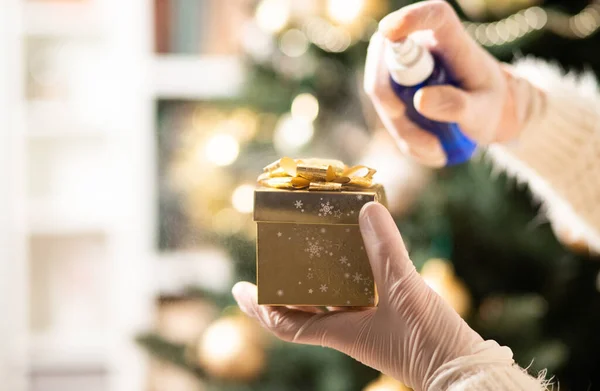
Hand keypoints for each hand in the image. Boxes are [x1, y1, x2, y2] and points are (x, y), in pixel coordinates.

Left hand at [232, 203, 508, 390]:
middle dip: (289, 281)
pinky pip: (361, 293)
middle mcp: (348, 329)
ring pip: (333, 297)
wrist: (463, 371)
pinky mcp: (391, 318)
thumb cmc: (429, 342)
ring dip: (321, 273)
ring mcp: (369, 325)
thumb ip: (384, 249)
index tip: (238, 289)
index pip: (284, 322)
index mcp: (339, 331)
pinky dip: (355, 273)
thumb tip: (366, 209)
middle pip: (305, 306)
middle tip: (281, 250)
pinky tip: (362, 251)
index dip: (258, 307)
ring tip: (316, 243)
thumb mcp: (404, 291)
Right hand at [364, 0, 540, 166]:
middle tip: (425, 140)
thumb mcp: (482, 110)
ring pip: (381, 93)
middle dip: (393, 105)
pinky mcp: (395, 87)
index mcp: (451, 39)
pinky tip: (431, 149)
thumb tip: (419, 100)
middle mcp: (421, 47)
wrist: (489, 114)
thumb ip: (457, 105)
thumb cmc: (490, 103)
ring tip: (436, 151)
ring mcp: (403, 67)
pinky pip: (386, 112)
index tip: (389, 30)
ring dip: (403, 130)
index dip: (409, 18)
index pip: (432, 16)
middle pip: (386, 62)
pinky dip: (405, 137)